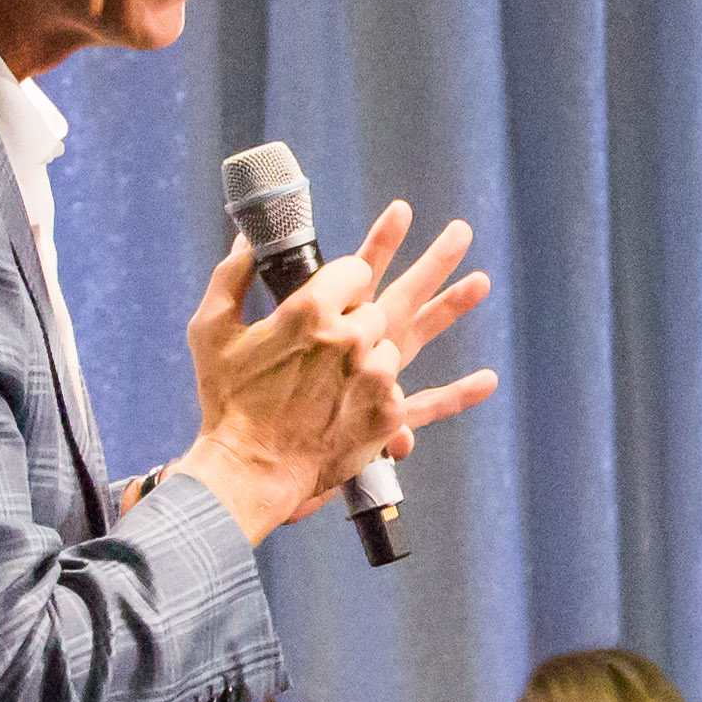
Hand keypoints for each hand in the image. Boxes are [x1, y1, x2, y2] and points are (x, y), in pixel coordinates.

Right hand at [172, 203, 497, 542]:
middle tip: (462, 232)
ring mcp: (373, 379)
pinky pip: (427, 405)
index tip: (355, 270)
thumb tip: (245, 237)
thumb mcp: (212, 329)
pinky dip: (459, 395)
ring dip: (449, 307)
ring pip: (412, 336)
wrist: (249, 468)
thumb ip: (232, 276)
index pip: (350, 272)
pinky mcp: (384, 417)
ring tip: (481, 282)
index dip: (352, 270)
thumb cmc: (226, 398)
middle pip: (398, 293)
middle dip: (434, 261)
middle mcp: (350, 340)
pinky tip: (488, 380)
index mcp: (310, 312)